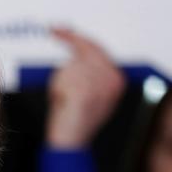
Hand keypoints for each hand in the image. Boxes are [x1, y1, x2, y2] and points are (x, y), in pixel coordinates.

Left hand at [45, 28, 125, 149]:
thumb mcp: (88, 93)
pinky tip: (62, 102)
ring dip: (60, 81)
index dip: (75, 37)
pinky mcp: (84, 93)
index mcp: (116, 79)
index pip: (95, 48)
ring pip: (69, 66)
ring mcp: (99, 86)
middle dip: (69, 42)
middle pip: (83, 51)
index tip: (59, 29)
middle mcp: (112, 80)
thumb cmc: (73, 120)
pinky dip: (57, 89)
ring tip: (64, 99)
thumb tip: (75, 56)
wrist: (69, 143)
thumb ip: (88, 73)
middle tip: (55, 31)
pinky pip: (62, 78)